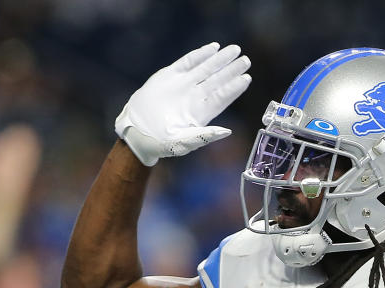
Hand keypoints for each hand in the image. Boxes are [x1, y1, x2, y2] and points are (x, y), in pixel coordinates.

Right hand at [115, 42, 251, 165]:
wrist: (137, 132)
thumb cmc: (162, 143)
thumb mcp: (184, 143)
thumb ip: (205, 136)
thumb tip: (227, 132)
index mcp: (202, 113)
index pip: (222, 97)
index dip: (234, 88)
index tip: (247, 78)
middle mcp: (195, 97)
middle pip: (218, 81)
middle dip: (232, 70)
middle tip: (246, 60)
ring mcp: (183, 85)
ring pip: (206, 69)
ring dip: (220, 59)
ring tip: (234, 50)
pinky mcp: (169, 76)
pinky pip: (188, 62)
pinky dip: (200, 54)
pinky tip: (213, 48)